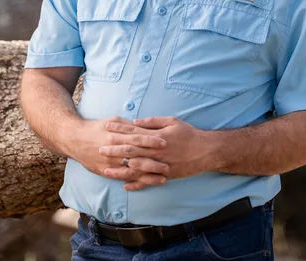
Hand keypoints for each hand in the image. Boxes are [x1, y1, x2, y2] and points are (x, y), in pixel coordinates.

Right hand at [68, 117, 169, 187]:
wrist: (75, 139)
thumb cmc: (96, 128)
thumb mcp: (112, 121)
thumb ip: (128, 126)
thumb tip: (144, 125)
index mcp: (116, 136)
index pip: (137, 138)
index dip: (151, 140)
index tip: (165, 142)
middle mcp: (113, 151)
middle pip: (137, 157)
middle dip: (153, 162)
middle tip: (169, 164)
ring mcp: (110, 163)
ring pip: (132, 171)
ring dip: (148, 176)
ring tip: (163, 178)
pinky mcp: (106, 172)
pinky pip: (123, 179)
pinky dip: (135, 182)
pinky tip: (146, 183)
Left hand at [100, 116, 217, 189]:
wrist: (205, 151)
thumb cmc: (189, 134)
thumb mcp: (172, 121)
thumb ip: (153, 121)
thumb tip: (136, 121)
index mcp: (156, 137)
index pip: (134, 132)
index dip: (120, 129)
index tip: (107, 126)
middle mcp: (155, 152)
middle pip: (131, 150)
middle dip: (114, 149)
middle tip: (99, 148)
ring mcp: (159, 165)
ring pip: (136, 168)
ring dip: (120, 169)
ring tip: (106, 169)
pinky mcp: (164, 175)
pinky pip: (147, 181)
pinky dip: (136, 184)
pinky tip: (124, 185)